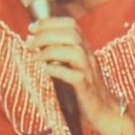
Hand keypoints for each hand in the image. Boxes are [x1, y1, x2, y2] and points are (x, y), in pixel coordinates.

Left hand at [27, 17, 127, 134]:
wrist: (105, 112)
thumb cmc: (84, 90)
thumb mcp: (72, 67)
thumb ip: (59, 55)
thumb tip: (36, 45)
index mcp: (84, 49)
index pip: (70, 25)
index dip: (49, 23)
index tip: (31, 28)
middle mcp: (88, 56)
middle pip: (70, 35)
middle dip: (46, 34)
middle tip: (28, 43)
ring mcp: (88, 71)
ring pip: (73, 51)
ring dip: (50, 51)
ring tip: (35, 57)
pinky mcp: (86, 88)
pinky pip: (73, 75)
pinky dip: (57, 70)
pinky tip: (45, 70)